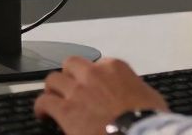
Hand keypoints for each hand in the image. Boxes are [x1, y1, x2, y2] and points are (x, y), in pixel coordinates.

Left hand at [33, 56, 168, 134]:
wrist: (138, 133)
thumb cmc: (147, 119)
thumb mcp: (149, 98)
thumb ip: (136, 90)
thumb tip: (136, 97)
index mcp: (115, 68)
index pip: (98, 64)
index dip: (94, 77)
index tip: (93, 86)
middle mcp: (93, 74)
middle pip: (71, 65)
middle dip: (69, 76)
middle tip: (69, 88)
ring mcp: (77, 90)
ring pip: (53, 79)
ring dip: (53, 89)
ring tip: (53, 99)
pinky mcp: (65, 109)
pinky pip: (44, 101)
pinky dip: (42, 107)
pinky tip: (43, 114)